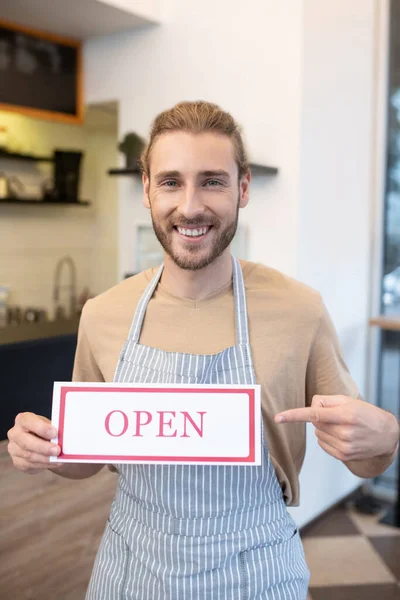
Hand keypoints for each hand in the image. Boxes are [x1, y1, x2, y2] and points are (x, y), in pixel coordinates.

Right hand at [7, 412, 61, 473]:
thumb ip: (53, 429)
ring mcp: (14, 448)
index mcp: (23, 420)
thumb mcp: (50, 426)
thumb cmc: (46, 431)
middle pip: (26, 442)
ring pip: (29, 455)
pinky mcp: (17, 461)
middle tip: (57, 450)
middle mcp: (15, 433)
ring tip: (58, 459)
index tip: (54, 433)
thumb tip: (63, 436)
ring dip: (45, 458)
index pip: (28, 422)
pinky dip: (44, 465)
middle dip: (44, 447)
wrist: (42, 443)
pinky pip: (30, 465)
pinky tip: (53, 463)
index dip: (41, 428)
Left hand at [275, 395, 398, 462]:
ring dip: (324, 428)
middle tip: (338, 416)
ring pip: (318, 433)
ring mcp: (344, 446)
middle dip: (321, 417)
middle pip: (315, 422)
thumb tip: (310, 407)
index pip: (314, 414)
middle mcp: (345, 432)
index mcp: (345, 414)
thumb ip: (326, 400)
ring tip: (343, 427)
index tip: (279, 418)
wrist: (386, 435)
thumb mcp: (348, 400)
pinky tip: (341, 436)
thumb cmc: (365, 413)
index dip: (294, 415)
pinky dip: (327, 438)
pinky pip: (322, 444)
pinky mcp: (343, 455)